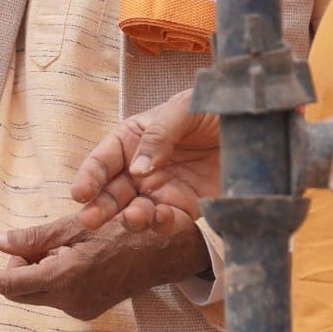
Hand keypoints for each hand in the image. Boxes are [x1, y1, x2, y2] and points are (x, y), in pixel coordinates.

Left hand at [0, 212, 209, 321]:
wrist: (164, 252)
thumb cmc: (122, 229)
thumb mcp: (75, 225)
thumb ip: (33, 239)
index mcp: (65, 277)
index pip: (10, 283)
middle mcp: (70, 301)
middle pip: (21, 290)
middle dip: (14, 268)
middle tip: (29, 244)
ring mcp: (80, 310)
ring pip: (37, 292)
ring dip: (34, 271)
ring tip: (59, 246)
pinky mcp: (87, 311)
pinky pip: (55, 295)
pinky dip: (51, 277)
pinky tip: (71, 259)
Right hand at [68, 87, 217, 235]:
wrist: (252, 123)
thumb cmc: (212, 106)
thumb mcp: (182, 109)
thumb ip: (158, 135)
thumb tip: (137, 170)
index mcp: (132, 139)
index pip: (102, 160)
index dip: (89, 177)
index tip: (80, 193)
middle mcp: (142, 169)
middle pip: (113, 192)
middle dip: (99, 207)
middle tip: (90, 220)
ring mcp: (163, 190)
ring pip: (136, 211)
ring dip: (130, 218)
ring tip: (133, 218)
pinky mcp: (188, 208)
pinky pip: (170, 221)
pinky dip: (162, 224)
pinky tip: (161, 218)